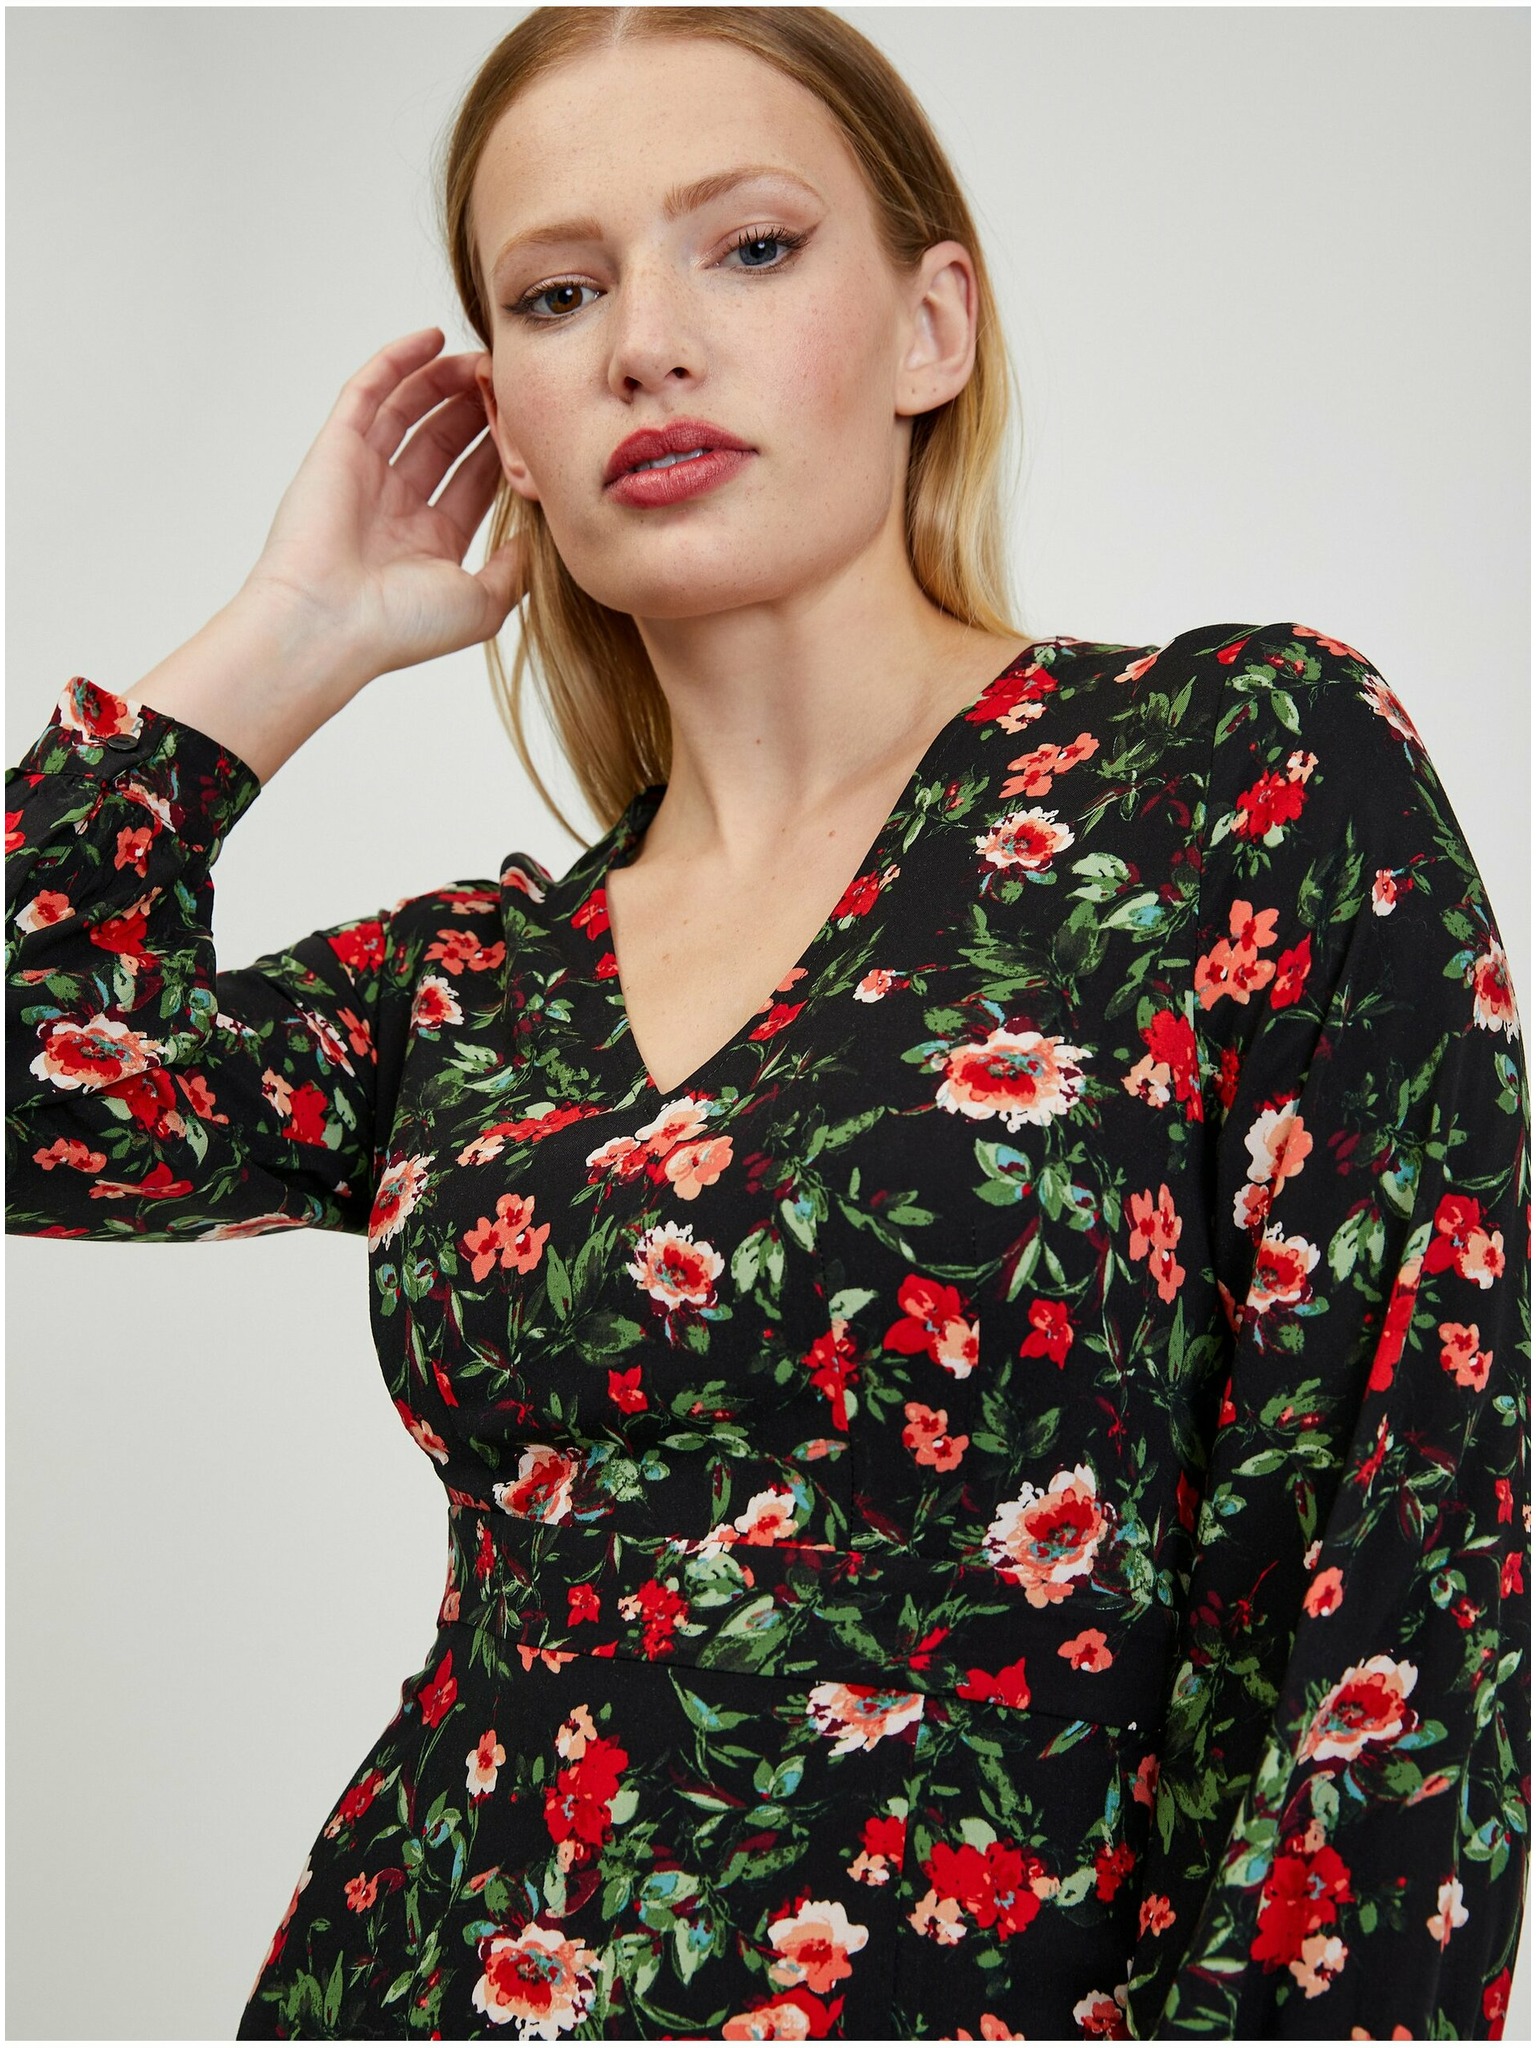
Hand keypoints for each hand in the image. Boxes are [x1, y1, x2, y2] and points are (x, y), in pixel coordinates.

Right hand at [238, 327, 527, 682]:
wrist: (328, 625)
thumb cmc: (401, 626)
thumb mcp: (482, 605)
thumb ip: (514, 570)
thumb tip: (535, 539)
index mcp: (430, 542)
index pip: (474, 480)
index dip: (503, 448)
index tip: (534, 422)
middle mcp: (395, 506)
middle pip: (444, 440)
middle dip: (478, 409)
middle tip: (510, 381)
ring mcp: (364, 475)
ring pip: (409, 411)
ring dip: (444, 381)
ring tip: (481, 359)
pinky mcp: (335, 448)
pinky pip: (368, 392)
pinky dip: (396, 362)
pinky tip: (432, 339)